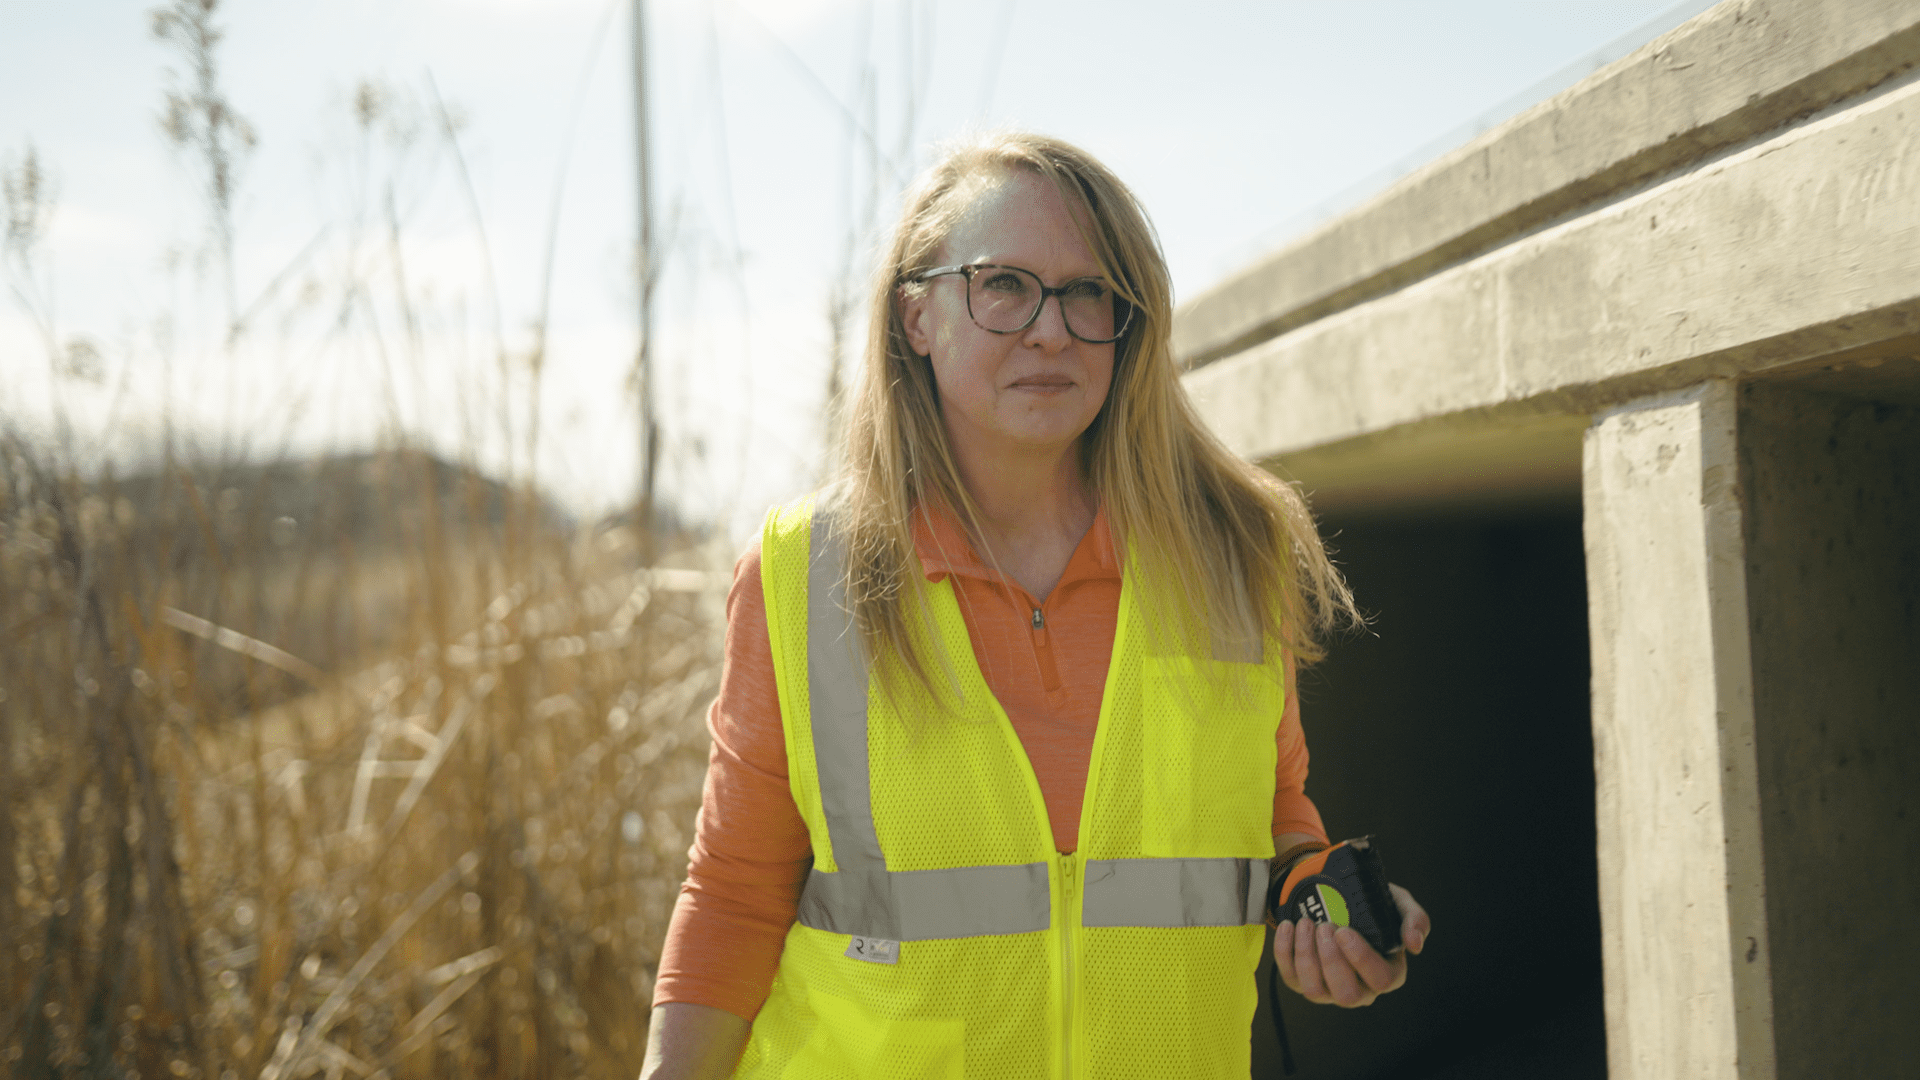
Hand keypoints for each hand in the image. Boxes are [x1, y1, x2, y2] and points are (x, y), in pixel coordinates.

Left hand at [1273, 883, 1427, 1007]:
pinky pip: (1290, 978)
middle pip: (1347, 994)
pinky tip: (1289, 926)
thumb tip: (1414, 943)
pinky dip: (1285, 952)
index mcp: (1387, 973)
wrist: (1336, 897)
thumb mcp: (1399, 904)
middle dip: (1332, 960)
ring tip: (1306, 924)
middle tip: (1325, 926)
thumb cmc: (1371, 907)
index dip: (1361, 958)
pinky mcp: (1301, 982)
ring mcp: (1328, 989)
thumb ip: (1414, 919)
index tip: (1344, 931)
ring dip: (1307, 956)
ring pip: (1315, 990)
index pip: (1380, 980)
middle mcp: (1360, 989)